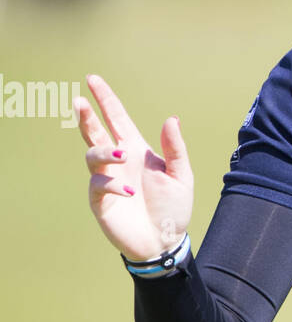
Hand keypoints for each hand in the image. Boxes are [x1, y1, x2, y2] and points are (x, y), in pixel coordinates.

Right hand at [75, 73, 192, 263]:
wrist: (165, 241)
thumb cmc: (173, 208)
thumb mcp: (181, 176)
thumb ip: (175, 149)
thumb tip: (171, 119)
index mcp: (136, 151)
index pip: (117, 119)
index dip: (105, 100)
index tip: (92, 80)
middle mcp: (118, 162)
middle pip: (96, 132)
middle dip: (87, 116)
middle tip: (80, 101)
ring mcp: (107, 180)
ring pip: (93, 155)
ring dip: (104, 153)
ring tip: (121, 157)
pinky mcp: (101, 202)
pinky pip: (98, 186)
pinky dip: (111, 185)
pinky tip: (128, 192)